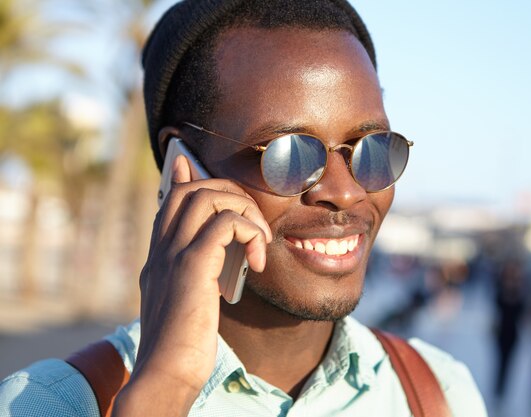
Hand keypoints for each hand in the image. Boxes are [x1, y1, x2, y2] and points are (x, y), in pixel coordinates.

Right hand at [113, 155, 271, 415]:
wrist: (165, 374)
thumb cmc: (180, 346)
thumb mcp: (183, 303)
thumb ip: (192, 276)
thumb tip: (208, 265)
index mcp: (158, 257)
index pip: (168, 201)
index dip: (184, 178)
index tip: (191, 163)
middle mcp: (161, 250)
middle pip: (189, 189)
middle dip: (227, 191)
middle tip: (252, 219)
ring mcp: (173, 255)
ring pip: (207, 197)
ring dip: (244, 210)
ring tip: (259, 241)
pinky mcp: (192, 267)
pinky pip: (225, 225)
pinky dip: (250, 233)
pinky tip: (257, 261)